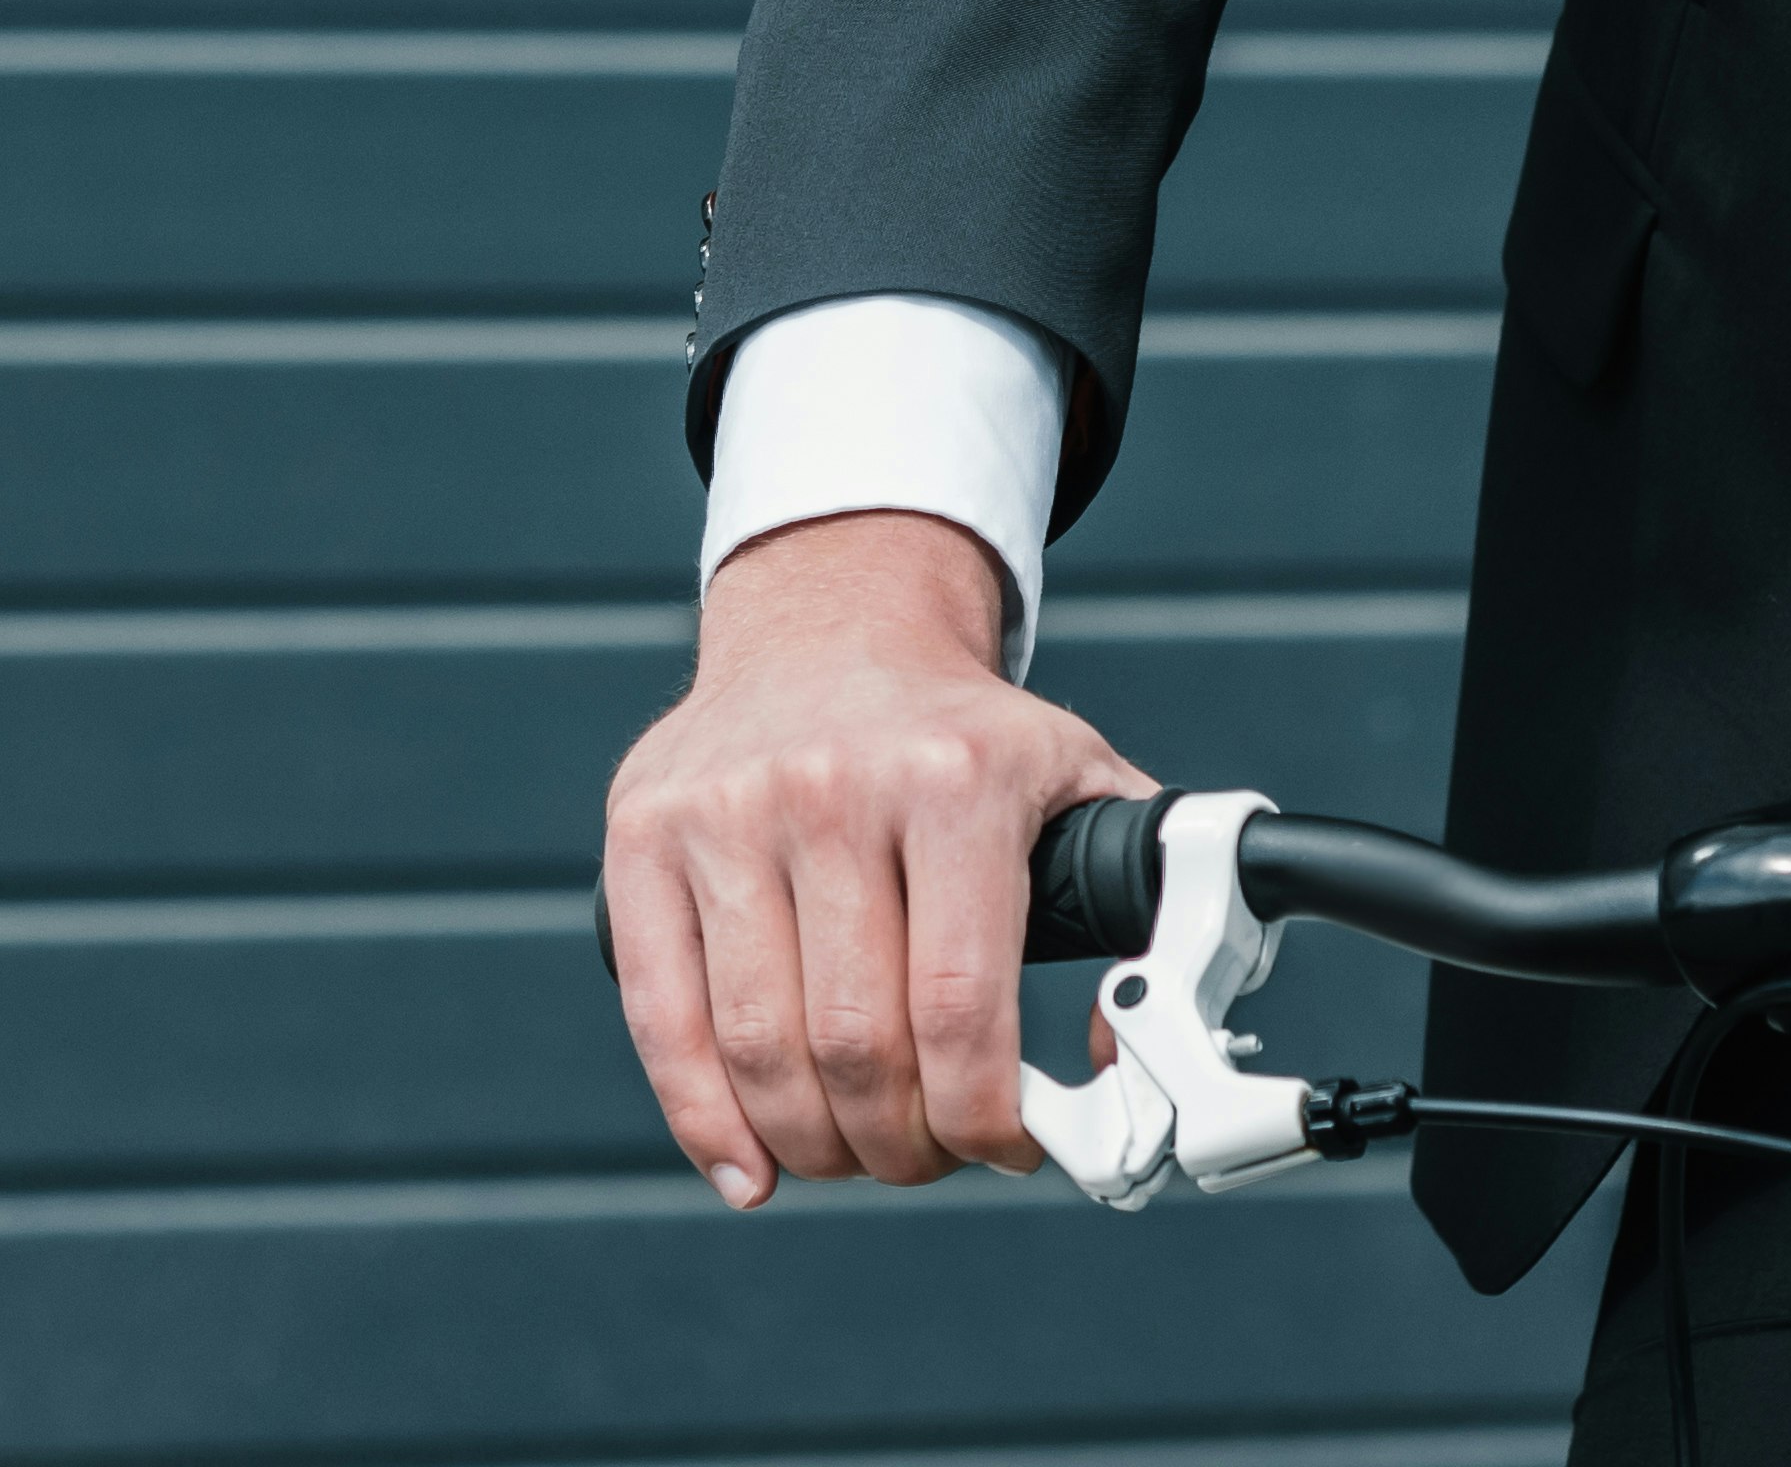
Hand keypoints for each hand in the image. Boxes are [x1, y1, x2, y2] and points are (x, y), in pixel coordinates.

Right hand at [599, 510, 1147, 1203]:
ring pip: (760, 1046)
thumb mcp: (1076, 774)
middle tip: (927, 1155)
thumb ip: (1147, 897)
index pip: (960, 1008)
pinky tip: (750, 1168)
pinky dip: (705, 1121)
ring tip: (854, 1151)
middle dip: (902, 1145)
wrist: (832, 621)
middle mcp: (831, 787)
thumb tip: (1138, 1046)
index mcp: (953, 779)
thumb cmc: (960, 731)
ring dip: (815, 1144)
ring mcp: (725, 810)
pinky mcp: (644, 834)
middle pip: (856, 1045)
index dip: (984, 1119)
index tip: (1009, 1149)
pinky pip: (662, 1014)